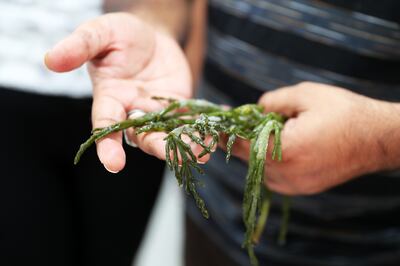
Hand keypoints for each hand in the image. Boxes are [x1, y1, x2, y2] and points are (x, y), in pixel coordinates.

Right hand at [45, 13, 191, 172]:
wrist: (150, 34)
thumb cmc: (120, 36)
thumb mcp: (99, 34)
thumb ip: (79, 47)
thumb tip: (50, 60)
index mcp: (110, 100)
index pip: (106, 126)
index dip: (107, 145)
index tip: (113, 164)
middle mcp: (133, 112)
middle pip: (143, 137)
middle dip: (159, 149)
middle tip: (177, 158)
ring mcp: (158, 112)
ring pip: (169, 134)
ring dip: (185, 144)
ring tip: (204, 151)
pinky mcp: (178, 107)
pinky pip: (189, 121)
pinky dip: (201, 129)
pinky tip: (214, 136)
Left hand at [231, 82, 398, 194]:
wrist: (377, 139)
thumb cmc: (344, 113)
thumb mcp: (305, 95)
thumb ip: (271, 101)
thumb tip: (253, 109)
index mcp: (282, 151)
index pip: (239, 143)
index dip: (226, 130)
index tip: (217, 120)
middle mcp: (284, 174)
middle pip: (247, 156)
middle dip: (244, 136)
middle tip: (246, 119)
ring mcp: (292, 185)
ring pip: (259, 166)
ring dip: (259, 148)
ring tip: (276, 129)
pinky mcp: (300, 189)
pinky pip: (274, 174)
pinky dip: (271, 159)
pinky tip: (285, 144)